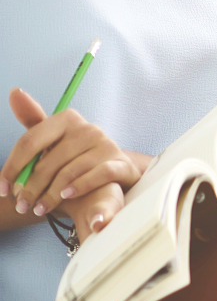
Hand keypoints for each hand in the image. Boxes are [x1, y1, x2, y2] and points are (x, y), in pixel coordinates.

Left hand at [2, 89, 141, 235]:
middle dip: (30, 188)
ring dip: (51, 195)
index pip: (30, 142)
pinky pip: (98, 175)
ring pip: (69, 172)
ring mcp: (106, 145)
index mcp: (66, 119)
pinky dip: (79, 187)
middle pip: (48, 162)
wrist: (113, 173)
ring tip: (40, 208)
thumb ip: (33, 120)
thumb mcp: (54, 140)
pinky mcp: (121, 163)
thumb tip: (15, 92)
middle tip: (21, 205)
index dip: (12, 167)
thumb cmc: (77, 157)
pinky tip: (67, 196)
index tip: (2, 189)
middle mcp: (88, 128)